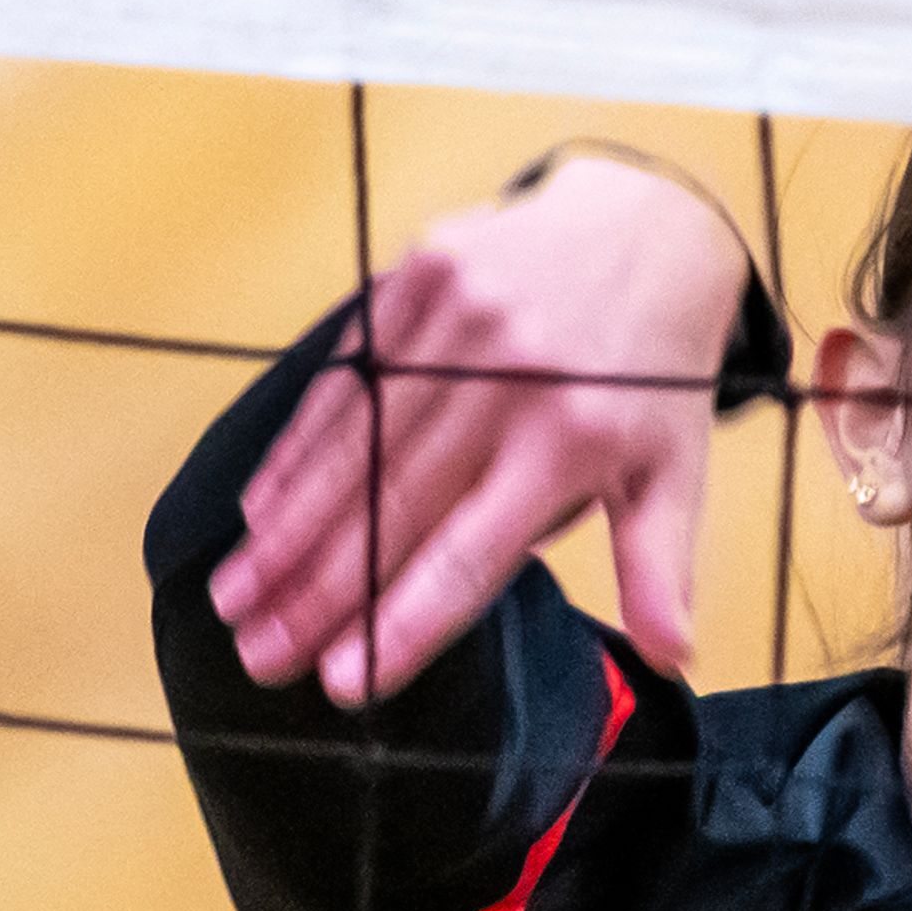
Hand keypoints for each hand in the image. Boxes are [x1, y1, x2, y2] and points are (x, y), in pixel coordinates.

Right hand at [206, 155, 751, 705]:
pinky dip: (299, 448)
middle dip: (318, 594)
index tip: (342, 684)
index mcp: (574, 439)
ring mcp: (461, 319)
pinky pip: (346, 376)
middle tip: (259, 658)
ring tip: (235, 599)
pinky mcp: (424, 275)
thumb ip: (659, 565)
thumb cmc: (655, 376)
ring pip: (353, 445)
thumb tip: (674, 662)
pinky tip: (260, 507)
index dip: (404, 621)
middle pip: (394, 506)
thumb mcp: (676, 468)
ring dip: (286, 531)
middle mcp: (512, 378)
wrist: (654, 226)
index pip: (471, 553)